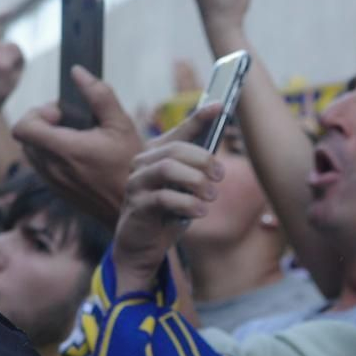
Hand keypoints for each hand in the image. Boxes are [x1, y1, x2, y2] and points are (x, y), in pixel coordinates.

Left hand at [12, 66, 143, 227]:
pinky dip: (52, 157)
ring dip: (46, 141)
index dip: (36, 113)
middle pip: (26, 138)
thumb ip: (99, 95)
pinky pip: (42, 168)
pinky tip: (79, 156)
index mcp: (65, 150)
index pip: (23, 128)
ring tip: (76, 140)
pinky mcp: (58, 192)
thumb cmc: (131, 166)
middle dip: (43, 124)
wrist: (135, 208)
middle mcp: (53, 168)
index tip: (60, 114)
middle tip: (70, 123)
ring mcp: (53, 183)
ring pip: (32, 154)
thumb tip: (77, 71)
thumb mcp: (122, 125)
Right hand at [110, 104, 224, 293]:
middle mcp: (142, 164)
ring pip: (168, 168)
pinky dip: (187, 204)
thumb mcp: (185, 191)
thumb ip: (195, 173)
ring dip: (195, 181)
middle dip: (203, 160)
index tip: (218, 105)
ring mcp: (137, 184)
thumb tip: (217, 159)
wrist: (141, 249)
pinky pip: (164, 197)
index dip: (199, 118)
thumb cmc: (166, 216)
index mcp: (155, 155)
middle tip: (219, 176)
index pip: (178, 131)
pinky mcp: (137, 206)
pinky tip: (199, 211)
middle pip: (175, 149)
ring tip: (210, 196)